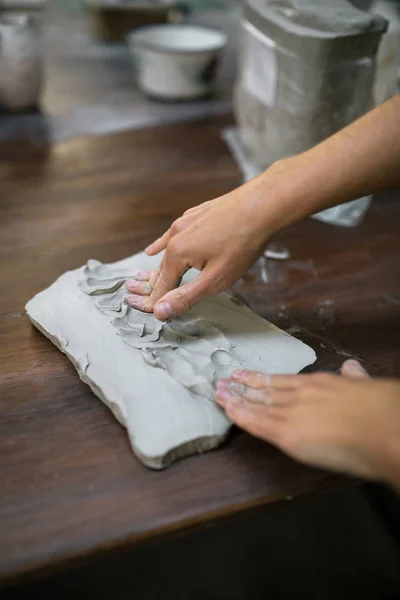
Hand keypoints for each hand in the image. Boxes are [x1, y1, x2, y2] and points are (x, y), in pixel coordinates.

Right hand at [125, 172, 282, 320]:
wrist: (262, 204)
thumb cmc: (243, 243)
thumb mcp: (215, 279)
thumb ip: (186, 296)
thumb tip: (160, 311)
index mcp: (177, 253)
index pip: (161, 285)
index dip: (154, 301)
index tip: (145, 312)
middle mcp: (176, 235)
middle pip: (161, 268)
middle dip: (151, 284)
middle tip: (137, 297)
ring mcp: (185, 222)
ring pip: (167, 251)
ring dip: (157, 267)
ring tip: (141, 279)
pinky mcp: (196, 215)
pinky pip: (173, 235)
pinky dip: (162, 245)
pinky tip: (155, 247)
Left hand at [216, 360, 399, 487]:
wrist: (385, 427)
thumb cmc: (382, 412)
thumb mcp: (367, 385)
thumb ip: (355, 377)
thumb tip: (352, 366)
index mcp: (320, 383)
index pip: (283, 381)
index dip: (262, 379)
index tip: (246, 375)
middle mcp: (302, 394)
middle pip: (266, 390)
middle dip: (243, 387)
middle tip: (224, 382)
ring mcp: (293, 412)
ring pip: (257, 404)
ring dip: (236, 398)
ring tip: (219, 393)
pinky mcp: (288, 433)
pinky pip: (257, 423)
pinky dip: (240, 415)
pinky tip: (227, 410)